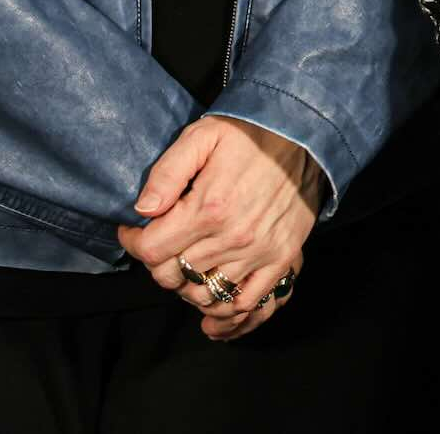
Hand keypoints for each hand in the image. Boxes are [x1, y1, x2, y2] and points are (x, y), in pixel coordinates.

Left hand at [119, 116, 324, 340]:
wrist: (305, 134)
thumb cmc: (248, 134)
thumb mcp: (201, 137)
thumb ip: (167, 173)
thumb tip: (143, 210)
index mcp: (207, 208)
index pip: (152, 251)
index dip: (135, 243)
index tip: (134, 231)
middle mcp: (232, 237)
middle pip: (174, 276)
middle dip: (159, 263)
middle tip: (164, 244)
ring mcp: (258, 252)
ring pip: (205, 294)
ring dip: (188, 285)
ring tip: (187, 264)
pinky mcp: (281, 257)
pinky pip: (247, 301)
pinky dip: (226, 306)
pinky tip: (215, 290)